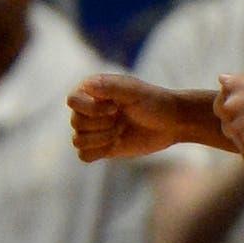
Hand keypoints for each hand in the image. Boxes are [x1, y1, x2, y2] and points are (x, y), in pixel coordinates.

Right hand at [68, 69, 195, 160]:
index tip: (116, 107)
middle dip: (103, 124)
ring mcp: (92, 130)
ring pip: (78, 140)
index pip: (72, 101)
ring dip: (103, 138)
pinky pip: (84, 155)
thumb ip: (109, 87)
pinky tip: (116, 144)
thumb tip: (86, 86)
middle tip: (122, 119)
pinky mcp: (98, 147)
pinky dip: (100, 151)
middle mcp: (87, 110)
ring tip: (121, 131)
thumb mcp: (134, 91)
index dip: (91, 109)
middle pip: (76, 123)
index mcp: (91, 92)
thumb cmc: (154, 102)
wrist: (171, 123)